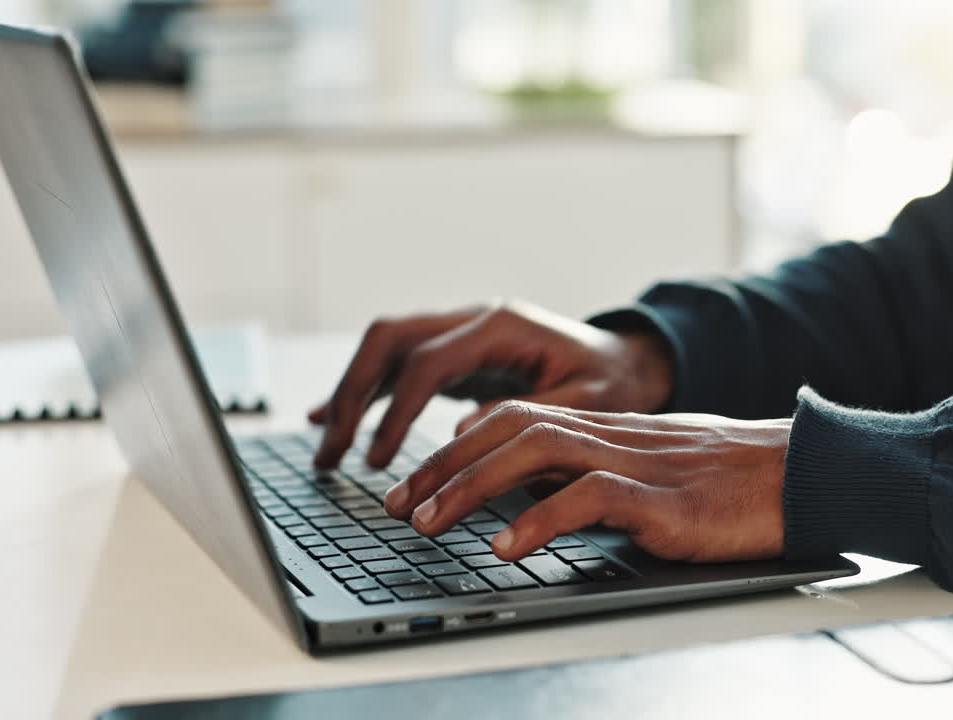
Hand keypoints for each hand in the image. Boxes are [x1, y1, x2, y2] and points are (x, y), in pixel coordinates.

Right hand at [310, 300, 674, 468]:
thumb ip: (533, 416)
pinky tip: (329, 421)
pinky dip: (364, 393)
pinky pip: (396, 366)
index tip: (379, 460)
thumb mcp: (588, 403)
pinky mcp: (455, 354)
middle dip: (354, 394)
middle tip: (334, 453)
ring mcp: (460, 332)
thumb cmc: (611, 383)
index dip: (397, 411)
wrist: (625, 361)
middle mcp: (472, 319)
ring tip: (327, 450)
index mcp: (501, 326)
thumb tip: (465, 434)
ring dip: (350, 394)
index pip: (428, 362)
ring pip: (384, 348)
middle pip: (389, 340)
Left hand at [383, 401, 790, 562]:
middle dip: (444, 464)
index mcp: (607, 428)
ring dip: (472, 486)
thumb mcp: (653, 473)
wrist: (807, 474)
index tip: (416, 480)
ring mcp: (638, 463)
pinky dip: (540, 520)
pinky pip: (591, 498)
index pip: (515, 418)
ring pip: (536, 453)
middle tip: (398, 503)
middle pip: (510, 429)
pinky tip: (506, 547)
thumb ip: (597, 478)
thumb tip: (536, 501)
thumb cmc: (734, 483)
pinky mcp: (665, 500)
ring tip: (428, 520)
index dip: (457, 445)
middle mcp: (613, 435)